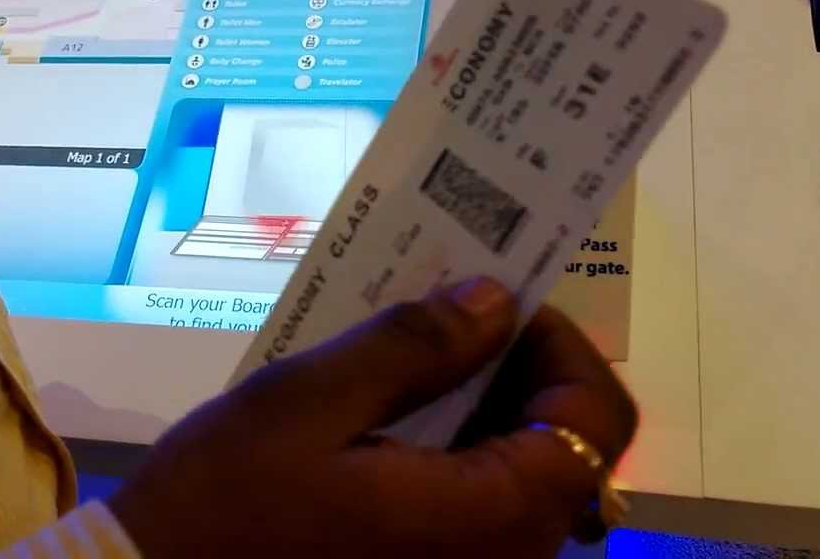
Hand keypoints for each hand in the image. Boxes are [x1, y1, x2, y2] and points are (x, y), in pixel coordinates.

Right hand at [108, 277, 637, 557]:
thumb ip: (413, 346)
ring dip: (481, 405)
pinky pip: (475, 508)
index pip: (595, 419)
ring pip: (519, 475)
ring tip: (410, 353)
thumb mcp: (309, 402)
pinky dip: (453, 450)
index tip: (495, 302)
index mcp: (489, 518)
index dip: (562, 345)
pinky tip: (390, 415)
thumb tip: (495, 300)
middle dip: (516, 367)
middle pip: (564, 446)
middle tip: (445, 313)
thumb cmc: (225, 504)